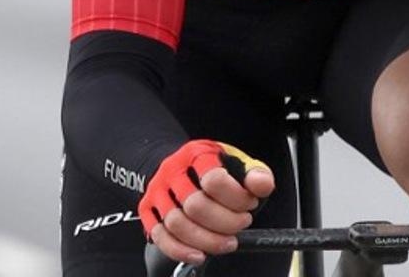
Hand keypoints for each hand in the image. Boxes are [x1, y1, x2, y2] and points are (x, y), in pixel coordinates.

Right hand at [138, 140, 274, 265]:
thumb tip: (262, 185)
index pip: (214, 180)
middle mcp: (173, 171)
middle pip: (195, 206)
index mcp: (198, 154)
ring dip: (206, 240)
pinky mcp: (147, 210)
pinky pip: (160, 236)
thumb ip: (255, 174)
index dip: (236, 198)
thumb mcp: (238, 162)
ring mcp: (157, 191)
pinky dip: (180, 250)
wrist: (180, 165)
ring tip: (227, 242)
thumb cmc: (212, 166)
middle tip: (241, 224)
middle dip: (224, 222)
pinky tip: (199, 254)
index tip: (250, 204)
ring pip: (176, 224)